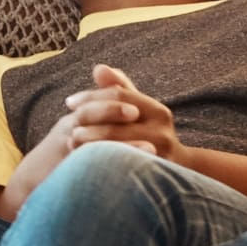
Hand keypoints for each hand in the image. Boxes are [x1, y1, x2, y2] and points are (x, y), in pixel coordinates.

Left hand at [63, 64, 188, 163]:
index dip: (91, 97)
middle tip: (68, 126)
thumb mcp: (138, 107)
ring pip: (115, 149)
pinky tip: (83, 161)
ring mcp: (156, 158)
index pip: (118, 96)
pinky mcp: (148, 176)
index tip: (70, 102)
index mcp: (158, 111)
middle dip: (87, 124)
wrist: (178, 167)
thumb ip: (118, 88)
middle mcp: (161, 133)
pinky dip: (98, 163)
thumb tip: (99, 69)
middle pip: (114, 125)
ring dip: (89, 145)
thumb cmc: (149, 131)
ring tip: (71, 142)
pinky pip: (118, 168)